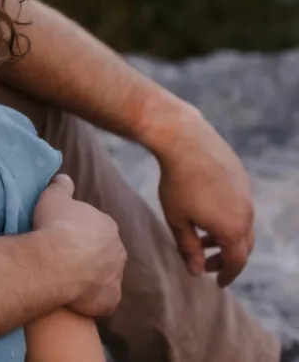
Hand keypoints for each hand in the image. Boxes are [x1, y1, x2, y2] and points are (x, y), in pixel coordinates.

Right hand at [32, 175, 125, 316]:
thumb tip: (64, 177)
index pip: (95, 228)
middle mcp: (118, 250)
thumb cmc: (54, 225)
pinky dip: (92, 299)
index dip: (77, 232)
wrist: (55, 261)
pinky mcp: (110, 300)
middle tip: (62, 257)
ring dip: (90, 277)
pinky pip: (102, 300)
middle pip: (102, 253)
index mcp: (107, 225)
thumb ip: (61, 185)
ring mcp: (116, 276)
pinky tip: (74, 297)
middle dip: (87, 255)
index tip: (61, 235)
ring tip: (66, 278)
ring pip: (104, 277)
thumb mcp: (53, 196)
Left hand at [146, 102, 254, 286]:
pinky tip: (206, 213)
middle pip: (243, 246)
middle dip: (226, 258)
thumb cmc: (177, 182)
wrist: (185, 141)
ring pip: (242, 226)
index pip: (236, 262)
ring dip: (225, 237)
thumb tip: (197, 272)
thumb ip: (188, 248)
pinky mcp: (242, 179)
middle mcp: (246, 214)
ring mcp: (247, 195)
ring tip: (200, 239)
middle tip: (206, 263)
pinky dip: (228, 219)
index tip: (218, 283)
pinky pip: (240, 207)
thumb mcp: (176, 220)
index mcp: (232, 228)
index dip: (227, 274)